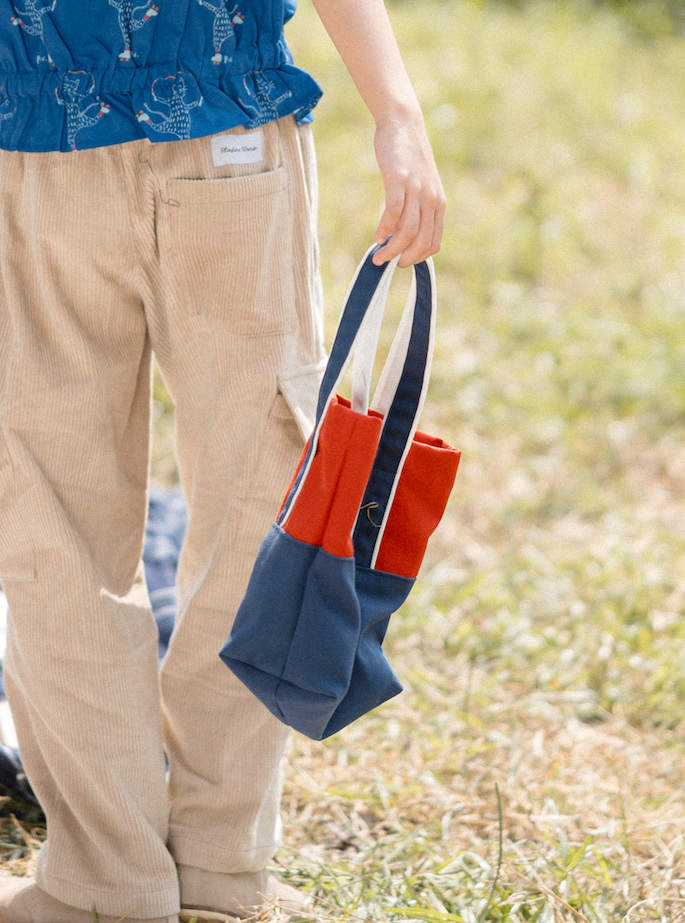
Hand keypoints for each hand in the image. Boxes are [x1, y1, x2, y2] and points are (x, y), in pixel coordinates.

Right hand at [372, 117, 444, 267]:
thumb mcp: (420, 186)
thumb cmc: (408, 159)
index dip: (418, 257)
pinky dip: (384, 229)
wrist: (404, 125)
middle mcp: (430, 199)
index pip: (433, 242)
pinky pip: (393, 212)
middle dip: (404, 258)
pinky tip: (376, 236)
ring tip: (378, 255)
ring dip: (392, 248)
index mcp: (438, 204)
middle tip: (388, 262)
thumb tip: (402, 235)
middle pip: (421, 241)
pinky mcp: (399, 180)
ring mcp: (416, 190)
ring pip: (408, 231)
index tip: (402, 261)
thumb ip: (417, 209)